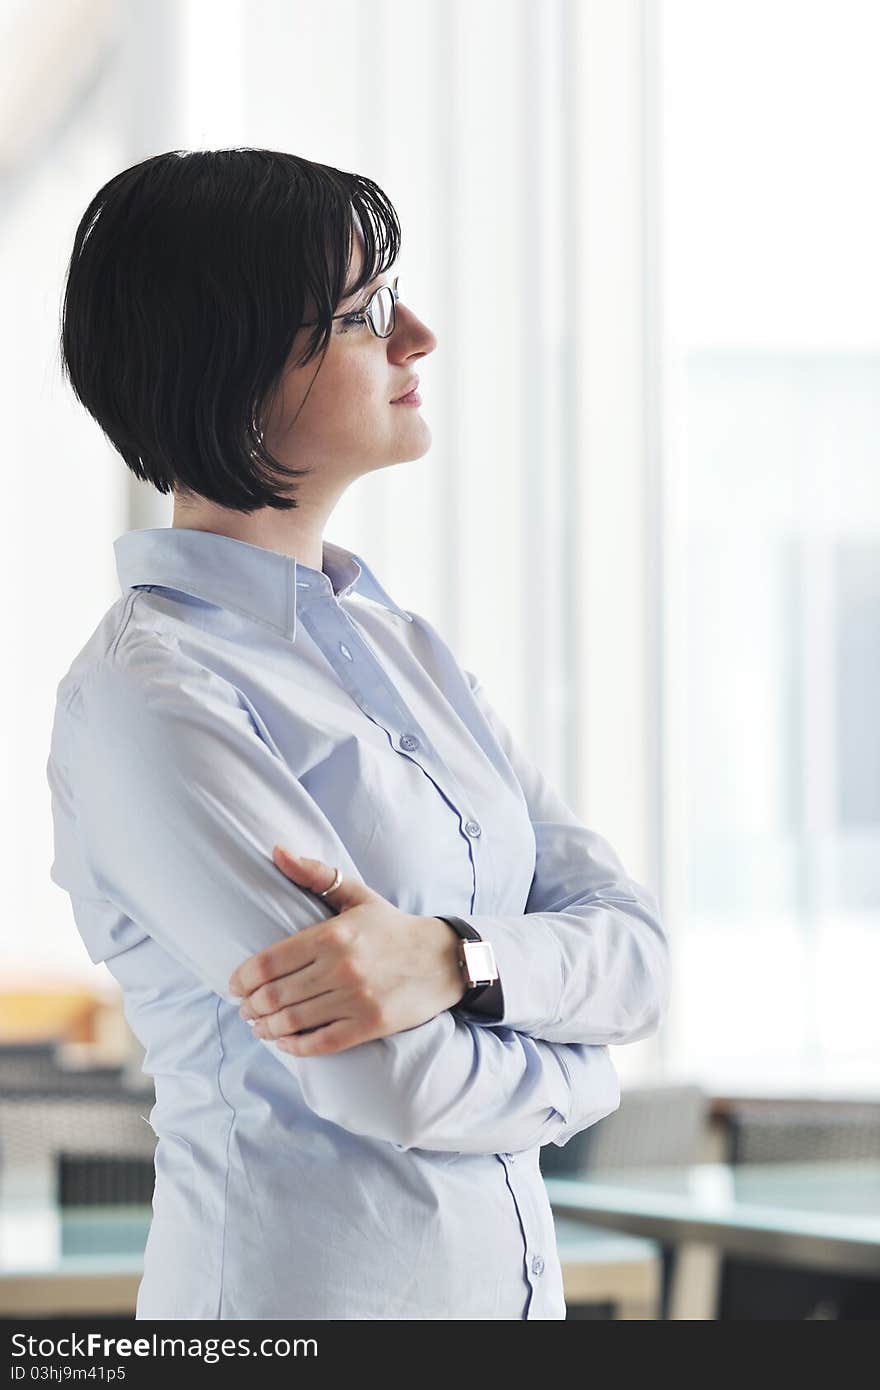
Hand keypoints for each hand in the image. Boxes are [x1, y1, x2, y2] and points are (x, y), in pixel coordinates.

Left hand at [227, 846, 466, 1055]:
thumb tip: (276, 850)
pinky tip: (284, 1041)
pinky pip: (320, 1042)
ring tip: (258, 1025)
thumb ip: (315, 874)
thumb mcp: (356, 895)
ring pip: (293, 1021)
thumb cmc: (391, 926)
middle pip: (275, 995)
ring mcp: (356, 999)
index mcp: (332, 935)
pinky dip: (294, 1046)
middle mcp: (341, 968)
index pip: (269, 962)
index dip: (243, 978)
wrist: (443, 959)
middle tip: (244, 1008)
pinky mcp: (369, 1025)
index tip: (234, 985)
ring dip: (266, 1027)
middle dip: (250, 1006)